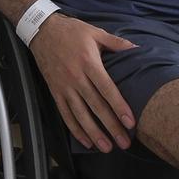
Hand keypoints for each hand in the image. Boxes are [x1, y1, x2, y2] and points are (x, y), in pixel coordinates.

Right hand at [30, 13, 136, 151]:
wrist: (42, 30)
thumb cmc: (71, 31)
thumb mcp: (95, 32)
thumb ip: (116, 43)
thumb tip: (137, 49)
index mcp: (89, 63)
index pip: (107, 90)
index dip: (119, 107)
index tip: (130, 123)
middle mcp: (76, 78)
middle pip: (96, 106)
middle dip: (111, 126)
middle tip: (124, 143)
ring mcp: (64, 87)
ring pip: (80, 115)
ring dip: (94, 133)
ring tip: (106, 147)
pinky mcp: (55, 92)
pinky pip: (65, 114)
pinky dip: (75, 129)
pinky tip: (86, 141)